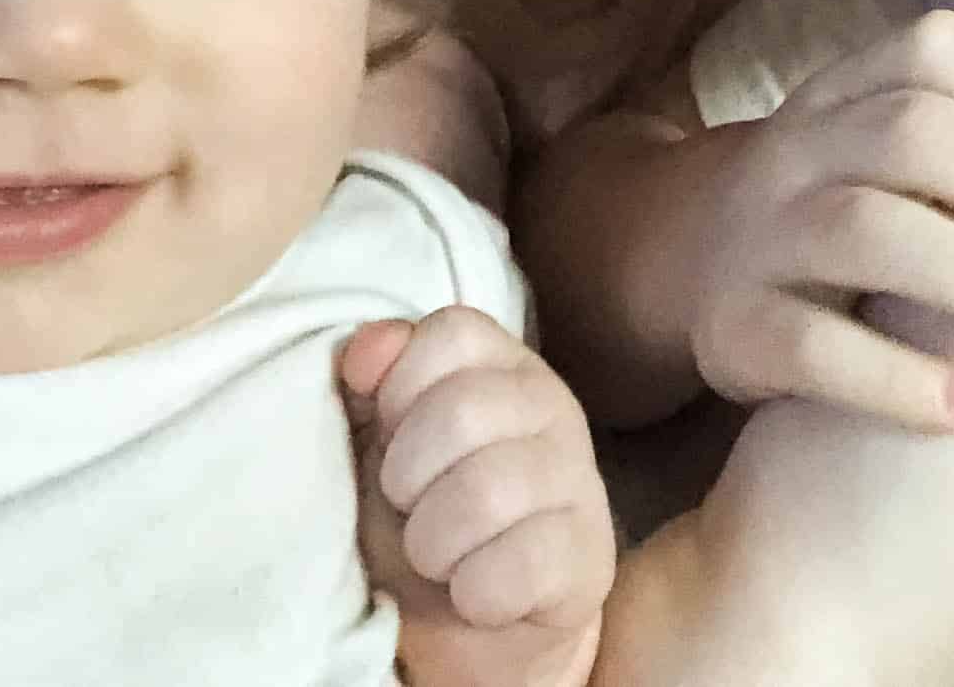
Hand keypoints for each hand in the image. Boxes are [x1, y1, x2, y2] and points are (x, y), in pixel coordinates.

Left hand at [344, 307, 613, 686]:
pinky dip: (471, 593)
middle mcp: (552, 406)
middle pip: (460, 409)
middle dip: (406, 477)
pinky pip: (510, 571)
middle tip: (411, 508)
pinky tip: (474, 592)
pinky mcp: (588, 558)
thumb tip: (365, 352)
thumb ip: (370, 385)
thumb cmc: (422, 514)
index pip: (450, 332)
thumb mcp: (383, 444)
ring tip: (437, 556)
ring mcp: (578, 478)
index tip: (390, 435)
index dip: (399, 388)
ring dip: (432, 543)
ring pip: (483, 494)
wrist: (473, 621)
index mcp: (503, 365)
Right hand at [681, 11, 953, 430]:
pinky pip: (812, 346)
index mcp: (845, 88)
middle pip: (912, 135)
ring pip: (866, 229)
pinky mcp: (734, 328)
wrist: (681, 260)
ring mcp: (759, 233)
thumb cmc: (842, 206)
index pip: (937, 52)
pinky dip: (898, 379)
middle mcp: (799, 146)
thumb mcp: (890, 151)